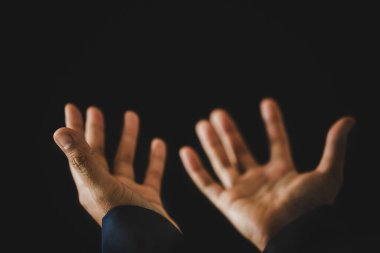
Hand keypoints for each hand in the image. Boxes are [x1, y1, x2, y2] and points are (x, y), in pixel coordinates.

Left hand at [53, 104, 177, 228]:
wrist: (151, 243)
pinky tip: (158, 143)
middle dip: (96, 131)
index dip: (74, 129)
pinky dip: (155, 158)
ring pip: (126, 160)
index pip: (79, 151)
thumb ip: (82, 159)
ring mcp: (128, 193)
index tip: (72, 107)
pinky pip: (151, 174)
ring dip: (128, 138)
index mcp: (91, 185)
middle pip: (99, 153)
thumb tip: (59, 132)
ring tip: (131, 115)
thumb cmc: (124, 219)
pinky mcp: (148, 199)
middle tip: (95, 109)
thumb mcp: (100, 186)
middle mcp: (107, 188)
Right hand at [179, 98, 353, 250]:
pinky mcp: (227, 203)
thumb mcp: (327, 173)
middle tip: (218, 112)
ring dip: (212, 143)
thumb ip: (334, 146)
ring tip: (203, 123)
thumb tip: (349, 120)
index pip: (276, 142)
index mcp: (282, 173)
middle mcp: (259, 180)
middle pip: (241, 150)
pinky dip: (195, 169)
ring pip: (222, 162)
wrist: (294, 233)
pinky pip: (206, 183)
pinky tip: (186, 151)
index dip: (273, 122)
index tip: (268, 102)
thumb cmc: (311, 208)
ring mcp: (241, 191)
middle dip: (230, 131)